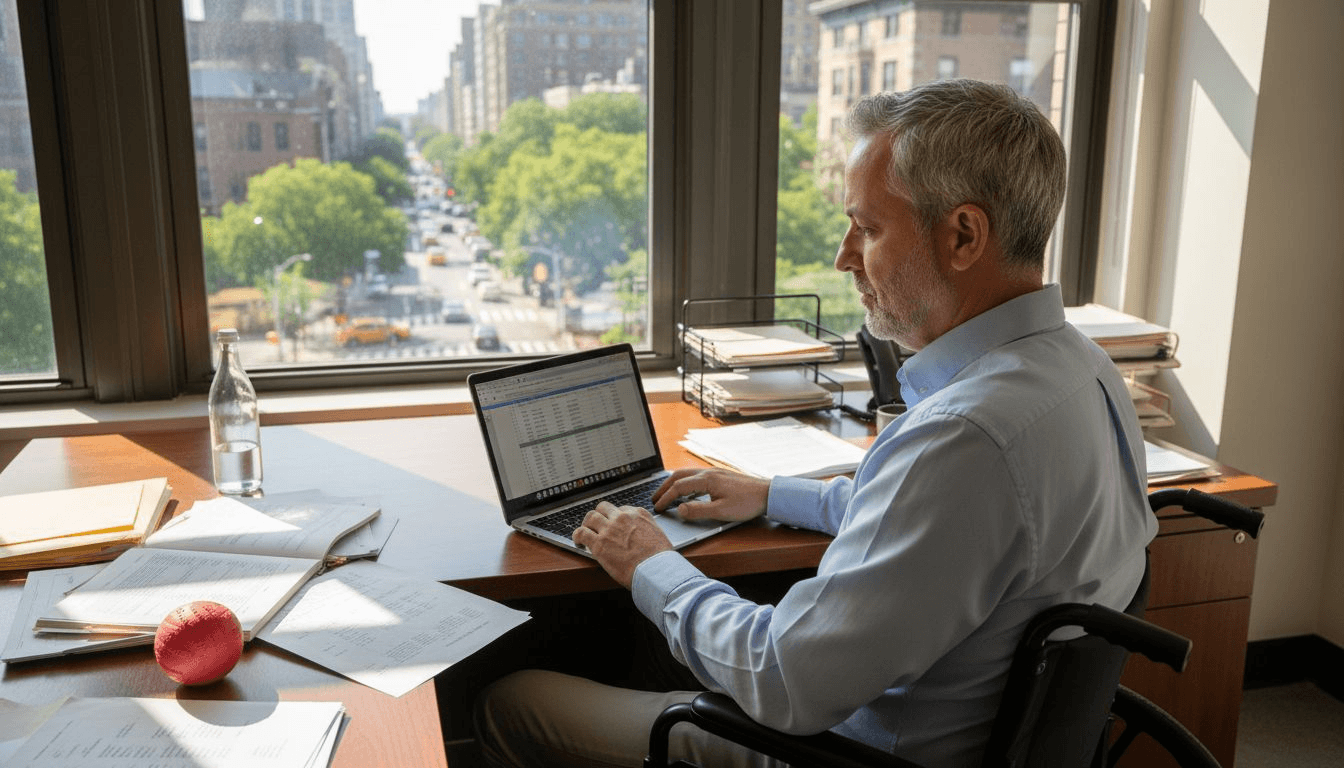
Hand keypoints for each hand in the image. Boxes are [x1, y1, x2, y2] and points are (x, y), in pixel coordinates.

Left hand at [573, 502, 673, 588]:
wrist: (656, 570)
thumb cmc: (660, 558)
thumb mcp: (658, 535)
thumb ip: (646, 529)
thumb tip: (640, 535)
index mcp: (638, 514)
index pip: (621, 509)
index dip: (614, 517)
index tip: (612, 524)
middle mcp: (622, 518)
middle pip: (603, 508)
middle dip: (599, 516)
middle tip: (596, 525)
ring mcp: (609, 529)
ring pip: (590, 517)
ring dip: (587, 524)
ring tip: (585, 532)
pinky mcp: (599, 544)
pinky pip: (581, 533)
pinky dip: (578, 535)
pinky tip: (578, 540)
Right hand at [651, 467, 769, 522]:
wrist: (768, 493)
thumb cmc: (747, 503)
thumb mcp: (721, 512)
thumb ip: (698, 511)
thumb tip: (680, 510)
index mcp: (706, 480)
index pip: (678, 487)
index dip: (665, 498)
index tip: (658, 507)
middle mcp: (708, 472)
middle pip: (679, 476)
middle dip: (664, 487)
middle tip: (655, 498)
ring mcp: (715, 472)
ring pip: (687, 474)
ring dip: (674, 483)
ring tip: (667, 494)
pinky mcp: (721, 475)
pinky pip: (696, 476)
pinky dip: (685, 482)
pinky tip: (688, 491)